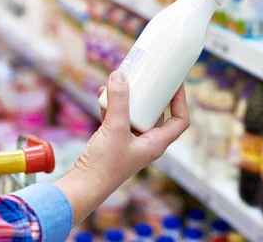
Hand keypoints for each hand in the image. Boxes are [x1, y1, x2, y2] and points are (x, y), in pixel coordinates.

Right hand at [54, 71, 189, 224]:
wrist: (82, 187)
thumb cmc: (104, 165)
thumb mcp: (114, 128)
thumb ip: (118, 101)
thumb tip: (119, 75)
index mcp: (156, 143)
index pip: (180, 120)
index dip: (180, 101)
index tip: (175, 83)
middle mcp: (146, 143)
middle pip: (157, 114)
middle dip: (152, 95)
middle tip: (148, 77)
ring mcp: (130, 143)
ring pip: (136, 115)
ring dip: (130, 98)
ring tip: (123, 80)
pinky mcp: (114, 142)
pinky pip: (118, 119)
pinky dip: (112, 106)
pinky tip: (102, 93)